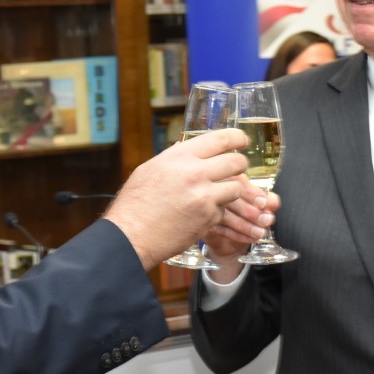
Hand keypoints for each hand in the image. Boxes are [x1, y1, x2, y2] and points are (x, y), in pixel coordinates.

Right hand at [104, 127, 250, 269]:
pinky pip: (224, 209)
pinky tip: (201, 213)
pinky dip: (217, 211)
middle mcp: (195, 173)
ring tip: (220, 193)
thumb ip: (174, 157)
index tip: (242, 140)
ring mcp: (205, 197)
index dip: (237, 137)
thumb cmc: (135, 203)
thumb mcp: (150, 169)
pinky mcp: (209, 218)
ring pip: (237, 187)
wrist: (131, 236)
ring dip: (232, 190)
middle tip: (237, 167)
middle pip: (236, 162)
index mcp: (181, 157)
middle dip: (240, 164)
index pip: (221, 139)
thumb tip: (187, 147)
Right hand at [203, 183, 278, 283]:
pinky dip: (238, 235)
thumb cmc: (240, 213)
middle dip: (251, 211)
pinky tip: (252, 238)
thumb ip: (267, 200)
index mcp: (226, 177)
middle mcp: (211, 189)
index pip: (236, 180)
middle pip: (229, 198)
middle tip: (267, 220)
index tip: (264, 203)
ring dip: (246, 225)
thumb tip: (274, 202)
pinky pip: (221, 230)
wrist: (224, 237)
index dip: (252, 192)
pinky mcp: (203, 224)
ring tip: (261, 232)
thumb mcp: (256, 203)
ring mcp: (204, 207)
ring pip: (225, 215)